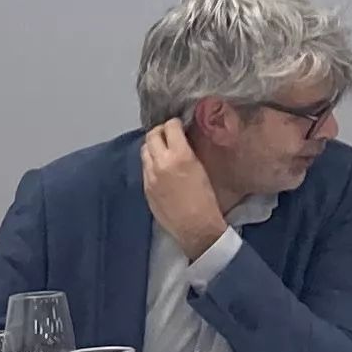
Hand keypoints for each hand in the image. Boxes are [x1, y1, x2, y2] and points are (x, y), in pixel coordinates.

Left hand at [140, 120, 228, 261]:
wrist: (196, 227)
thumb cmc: (206, 199)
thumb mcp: (201, 168)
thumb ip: (187, 151)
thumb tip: (181, 139)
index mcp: (180, 156)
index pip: (170, 127)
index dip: (174, 124)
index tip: (178, 126)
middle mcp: (161, 163)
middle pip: (151, 136)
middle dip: (160, 132)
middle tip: (168, 135)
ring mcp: (150, 176)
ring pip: (144, 151)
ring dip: (152, 147)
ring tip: (162, 150)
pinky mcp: (146, 188)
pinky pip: (144, 168)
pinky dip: (151, 163)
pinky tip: (160, 168)